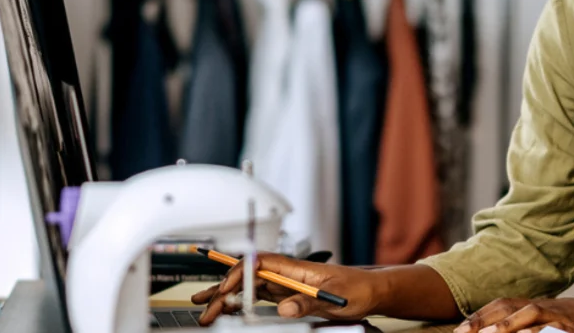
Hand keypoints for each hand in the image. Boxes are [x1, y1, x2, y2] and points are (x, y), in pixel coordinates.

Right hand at [187, 252, 384, 325]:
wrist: (370, 292)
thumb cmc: (356, 288)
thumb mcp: (334, 298)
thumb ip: (307, 303)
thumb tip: (284, 307)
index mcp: (296, 267)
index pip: (260, 264)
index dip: (240, 273)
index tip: (228, 287)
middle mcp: (286, 273)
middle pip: (248, 277)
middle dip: (224, 290)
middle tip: (207, 309)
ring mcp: (283, 283)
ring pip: (247, 286)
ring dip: (225, 295)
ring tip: (203, 305)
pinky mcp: (285, 294)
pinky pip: (256, 296)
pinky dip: (238, 301)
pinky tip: (225, 305)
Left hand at [455, 297, 573, 332]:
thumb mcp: (558, 322)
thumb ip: (534, 326)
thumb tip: (504, 331)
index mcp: (540, 305)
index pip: (503, 304)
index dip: (479, 315)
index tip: (460, 330)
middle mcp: (548, 307)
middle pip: (509, 307)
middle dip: (483, 321)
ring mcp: (563, 316)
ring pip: (530, 315)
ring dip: (506, 325)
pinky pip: (555, 331)